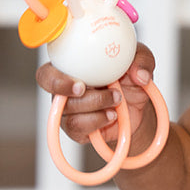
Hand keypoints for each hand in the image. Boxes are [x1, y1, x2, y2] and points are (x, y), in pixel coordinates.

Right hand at [35, 43, 157, 144]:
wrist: (138, 106)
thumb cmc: (130, 77)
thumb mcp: (141, 61)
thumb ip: (142, 61)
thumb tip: (140, 75)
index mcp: (71, 67)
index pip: (47, 72)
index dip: (55, 78)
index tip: (79, 82)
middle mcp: (64, 88)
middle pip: (51, 91)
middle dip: (65, 90)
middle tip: (86, 89)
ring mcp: (69, 110)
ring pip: (70, 110)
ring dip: (95, 104)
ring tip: (117, 100)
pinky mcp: (77, 129)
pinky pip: (78, 128)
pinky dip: (98, 121)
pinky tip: (112, 115)